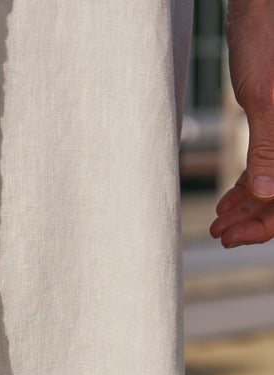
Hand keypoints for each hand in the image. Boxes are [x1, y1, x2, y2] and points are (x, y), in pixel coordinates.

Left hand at [210, 0, 273, 245]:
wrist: (260, 10)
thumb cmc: (267, 43)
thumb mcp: (265, 99)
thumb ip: (268, 148)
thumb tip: (268, 194)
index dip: (265, 224)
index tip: (233, 237)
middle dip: (253, 219)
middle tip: (220, 234)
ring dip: (247, 207)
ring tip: (219, 222)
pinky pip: (267, 165)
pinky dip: (247, 185)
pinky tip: (227, 200)